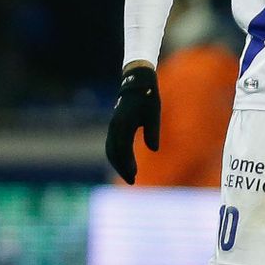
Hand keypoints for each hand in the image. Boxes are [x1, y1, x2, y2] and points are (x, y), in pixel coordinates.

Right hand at [105, 64, 160, 183]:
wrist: (136, 83)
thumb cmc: (148, 98)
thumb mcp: (154, 114)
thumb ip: (153, 131)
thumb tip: (154, 149)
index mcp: (123, 124)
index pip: (122, 149)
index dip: (127, 164)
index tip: (135, 176)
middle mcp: (114, 127)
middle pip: (113, 153)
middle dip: (121, 168)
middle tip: (133, 181)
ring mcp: (113, 127)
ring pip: (111, 150)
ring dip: (118, 164)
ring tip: (130, 176)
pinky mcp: (115, 127)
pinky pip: (112, 145)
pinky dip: (117, 157)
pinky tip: (126, 165)